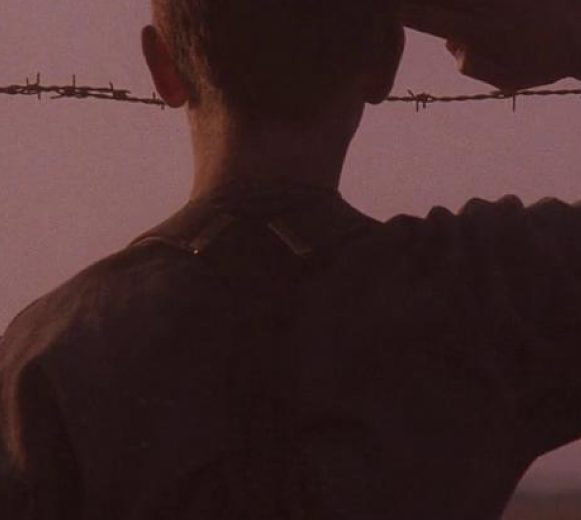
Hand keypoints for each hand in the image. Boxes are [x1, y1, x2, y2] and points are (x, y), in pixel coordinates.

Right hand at [400, 0, 580, 89]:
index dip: (410, 12)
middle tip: (397, 8)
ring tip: (413, 6)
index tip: (392, 13)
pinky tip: (456, 6)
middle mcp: (488, 8)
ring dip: (439, 1)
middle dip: (418, 3)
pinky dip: (462, 2)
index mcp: (481, 34)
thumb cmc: (544, 64)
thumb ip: (476, 66)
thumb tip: (453, 44)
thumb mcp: (508, 80)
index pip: (433, 18)